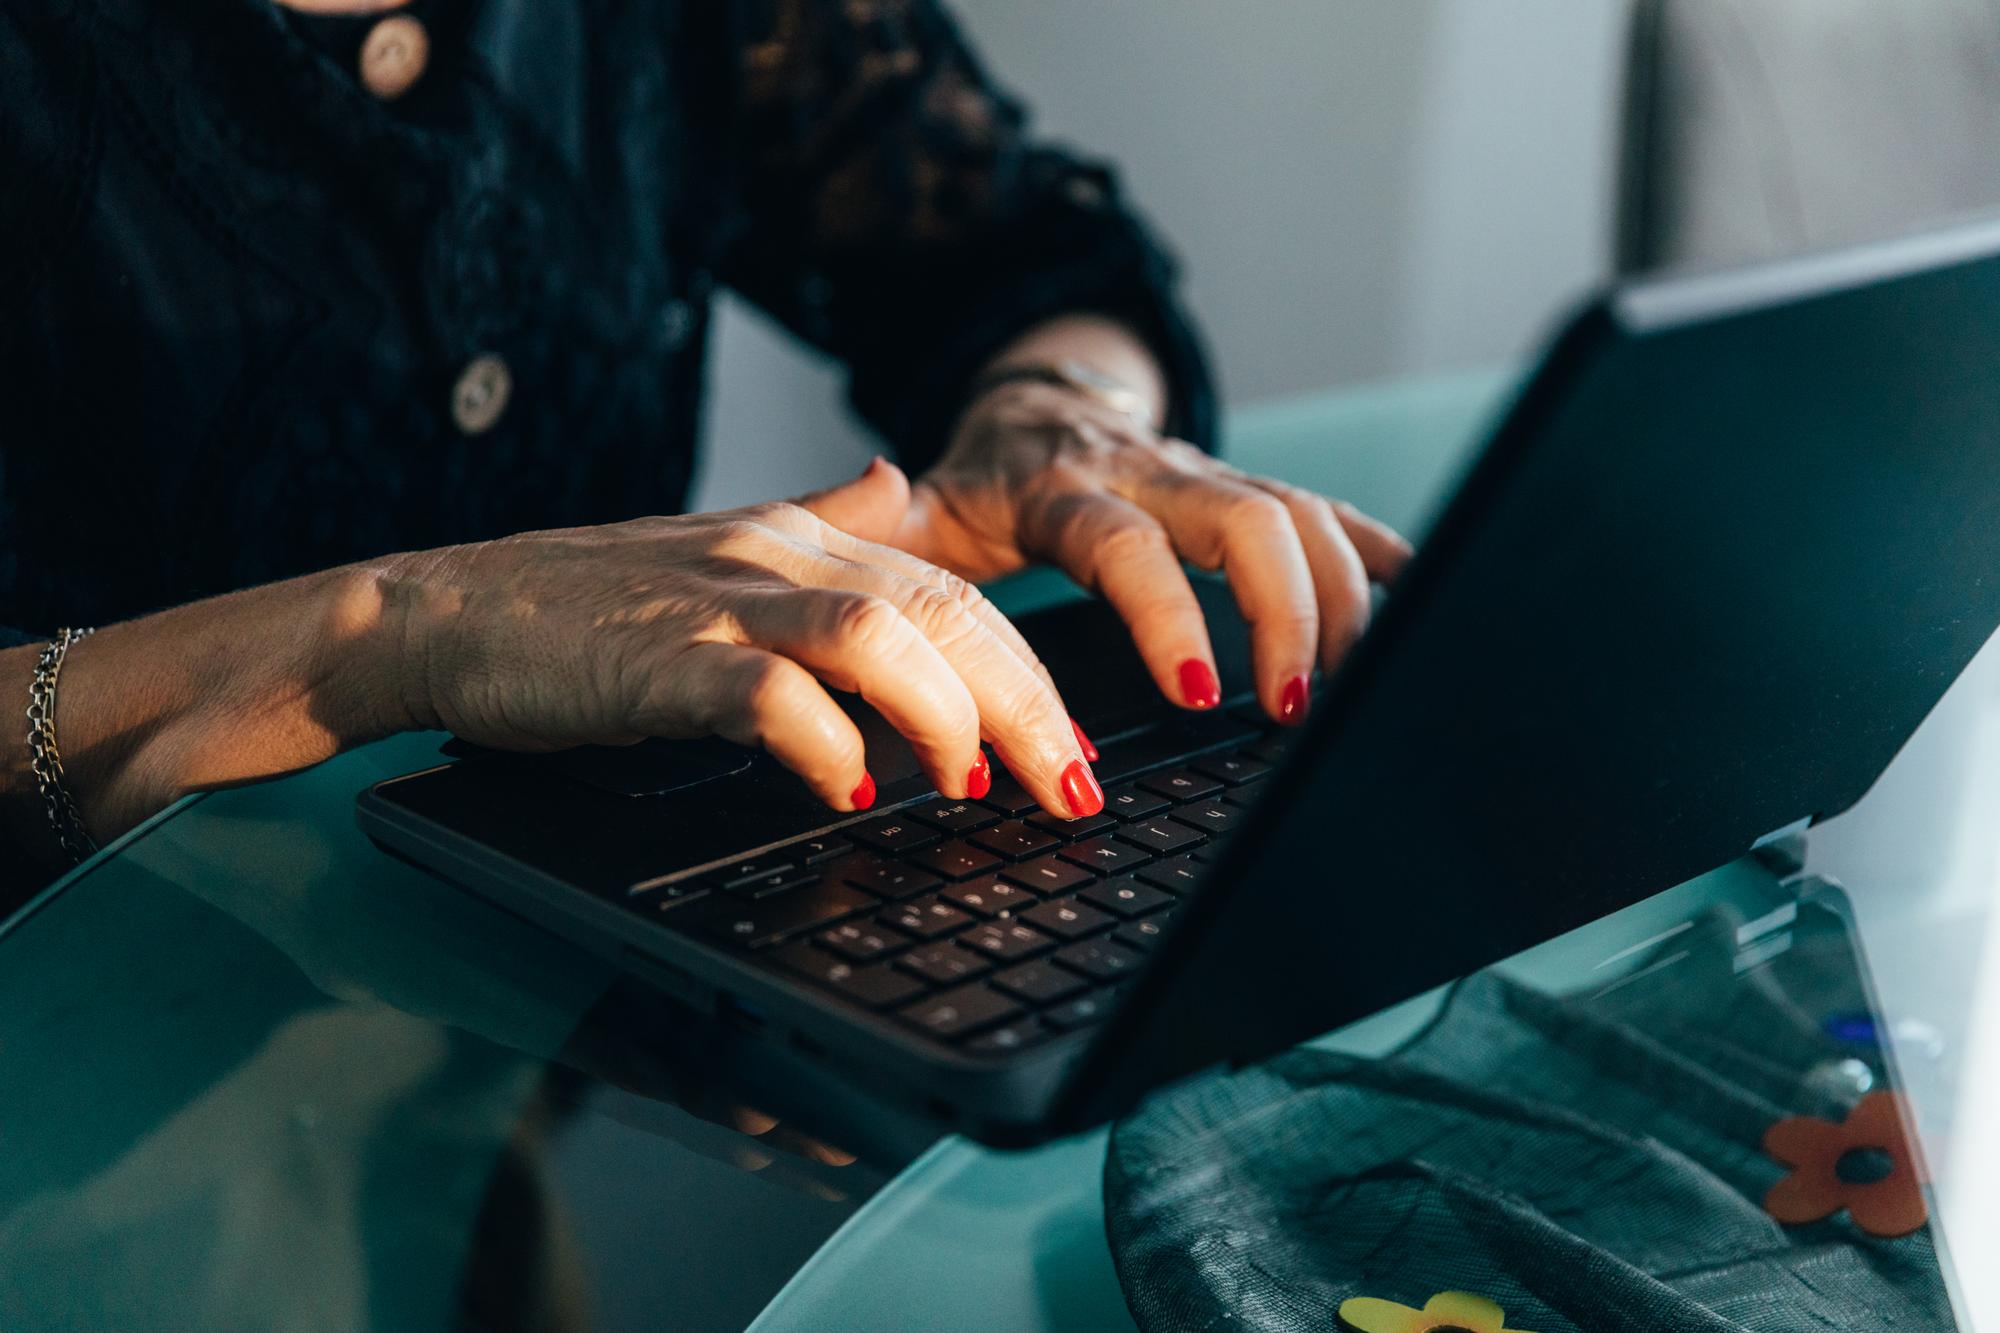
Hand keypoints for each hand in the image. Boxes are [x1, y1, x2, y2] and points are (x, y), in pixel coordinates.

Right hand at [383, 465, 1101, 815]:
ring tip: (974, 788)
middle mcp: (777, 556)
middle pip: (946, 616)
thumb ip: (824, 519)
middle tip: (1071, 790)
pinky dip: (822, 744)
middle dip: (1029, 707)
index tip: (1077, 751)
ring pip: (880, 635)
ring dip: (948, 717)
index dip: (1035, 674)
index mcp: (805, 536)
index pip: (957, 597)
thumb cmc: (587, 602)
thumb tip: (893, 478)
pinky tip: (850, 790)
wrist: (447, 608)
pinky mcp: (658, 658)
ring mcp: (719, 601)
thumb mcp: (725, 547)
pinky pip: (766, 694)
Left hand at [815, 383, 1412, 724]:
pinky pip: (1333, 513)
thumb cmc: (986, 480)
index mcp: (1065, 489)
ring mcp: (1211, 479)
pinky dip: (1382, 557)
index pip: (1127, 545)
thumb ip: (885, 530)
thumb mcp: (926, 511)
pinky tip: (1423, 603)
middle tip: (1296, 708)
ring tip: (1348, 688)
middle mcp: (1152, 476)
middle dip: (1287, 613)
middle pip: (1248, 520)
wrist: (1036, 406)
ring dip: (1341, 600)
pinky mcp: (1252, 489)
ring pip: (1304, 517)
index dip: (1168, 613)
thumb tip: (867, 508)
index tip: (1200, 692)